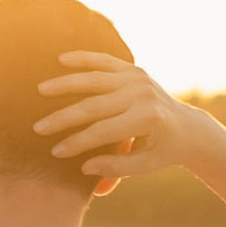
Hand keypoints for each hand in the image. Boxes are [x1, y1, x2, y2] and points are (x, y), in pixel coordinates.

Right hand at [38, 52, 203, 193]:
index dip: (77, 143)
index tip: (55, 152)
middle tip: (38, 128)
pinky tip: (61, 59)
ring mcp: (138, 78)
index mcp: (147, 119)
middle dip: (63, 119)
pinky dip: (83, 58)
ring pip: (94, 79)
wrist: (187, 126)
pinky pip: (104, 60)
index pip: (103, 132)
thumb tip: (85, 168)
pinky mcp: (134, 68)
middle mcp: (142, 95)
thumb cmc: (162, 150)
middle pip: (93, 106)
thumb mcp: (145, 165)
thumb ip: (117, 168)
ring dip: (65, 84)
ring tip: (41, 90)